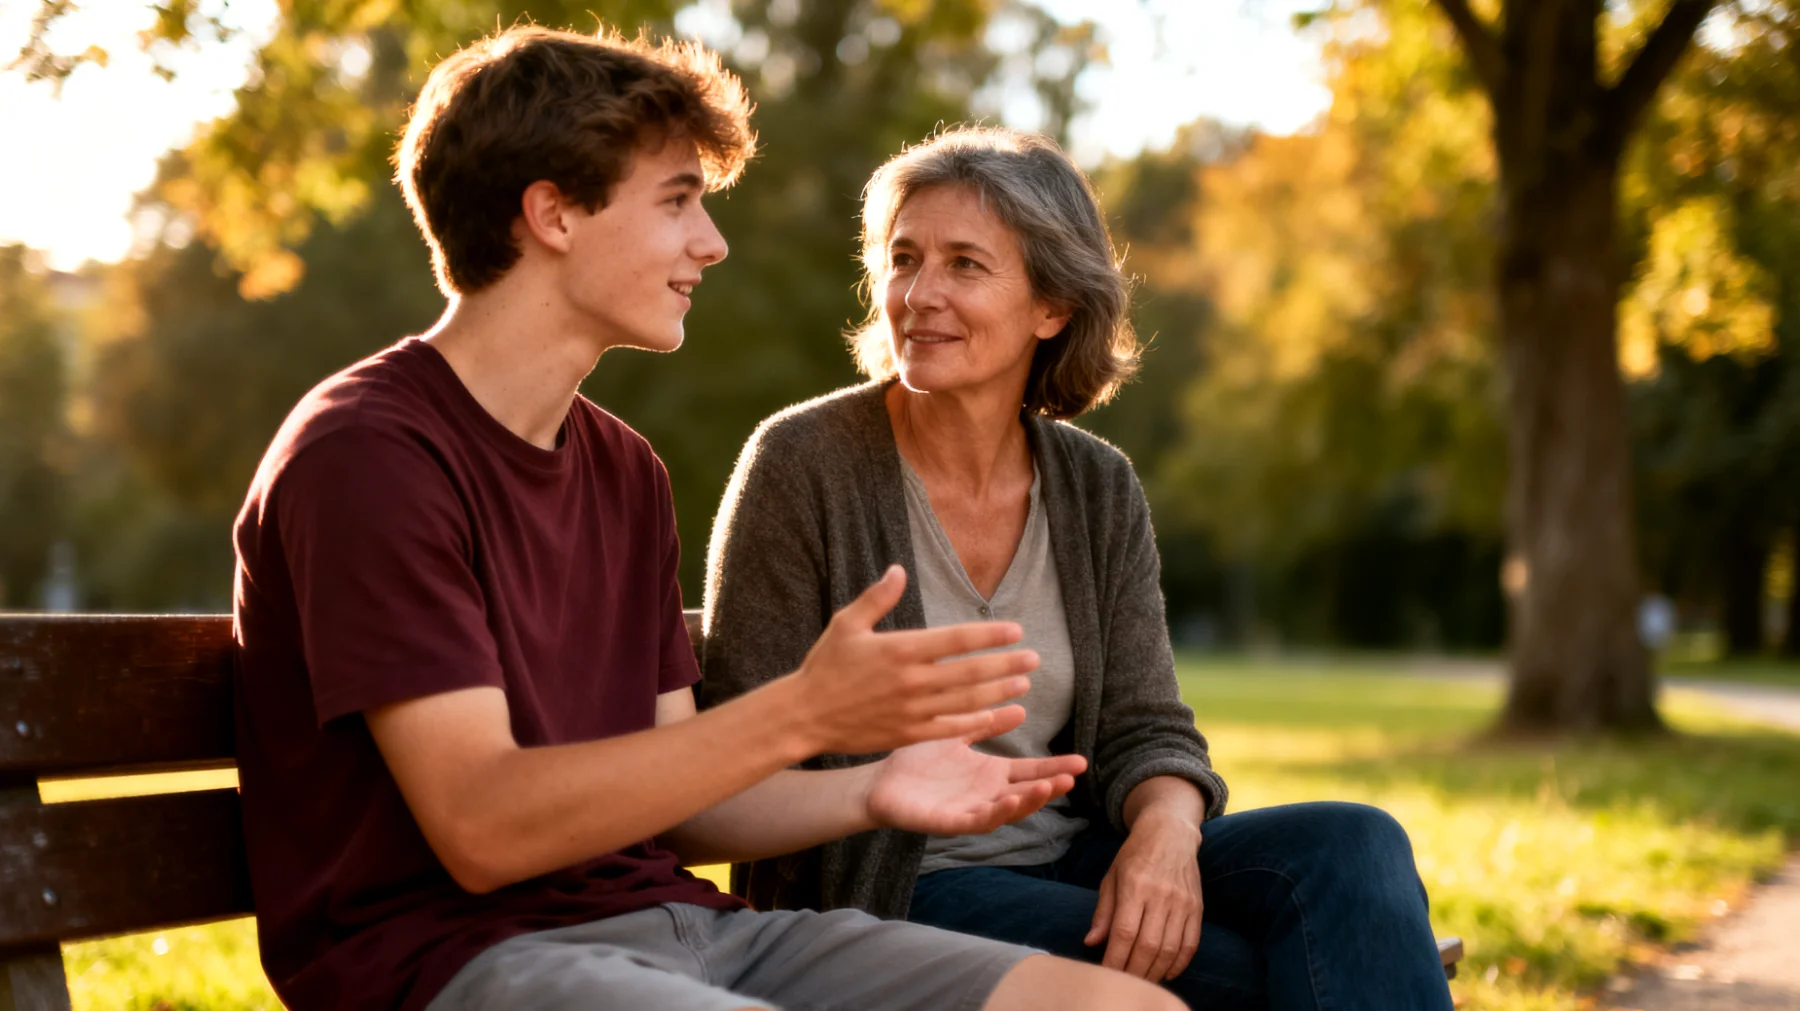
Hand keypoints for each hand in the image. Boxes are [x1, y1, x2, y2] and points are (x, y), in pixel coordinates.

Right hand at [788, 566, 1038, 754]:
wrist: (804, 715)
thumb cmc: (825, 666)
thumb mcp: (846, 624)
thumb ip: (876, 598)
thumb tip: (899, 569)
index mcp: (899, 649)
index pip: (955, 640)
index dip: (990, 636)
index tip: (1015, 630)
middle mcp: (910, 681)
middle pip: (970, 672)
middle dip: (1006, 664)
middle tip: (1034, 659)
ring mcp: (911, 710)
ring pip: (967, 702)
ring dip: (999, 692)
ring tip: (1023, 684)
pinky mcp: (907, 734)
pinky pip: (950, 729)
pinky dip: (977, 723)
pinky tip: (996, 716)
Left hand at [865, 711, 1086, 834]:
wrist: (879, 782)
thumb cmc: (917, 760)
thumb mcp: (957, 735)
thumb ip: (986, 723)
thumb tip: (1020, 706)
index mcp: (989, 774)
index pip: (1030, 771)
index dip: (1055, 767)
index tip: (1082, 761)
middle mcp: (985, 794)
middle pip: (1026, 792)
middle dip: (1051, 785)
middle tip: (1073, 776)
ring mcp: (969, 809)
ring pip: (1007, 810)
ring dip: (1029, 801)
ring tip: (1049, 787)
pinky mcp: (949, 822)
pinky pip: (976, 821)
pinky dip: (995, 814)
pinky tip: (1009, 801)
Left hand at [1084, 812, 1203, 981]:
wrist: (1170, 833)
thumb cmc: (1135, 856)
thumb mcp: (1112, 877)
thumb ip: (1103, 912)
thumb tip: (1092, 943)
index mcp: (1135, 886)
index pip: (1124, 932)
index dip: (1115, 958)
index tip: (1106, 974)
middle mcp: (1161, 895)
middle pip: (1148, 945)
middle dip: (1134, 971)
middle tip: (1124, 983)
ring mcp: (1182, 902)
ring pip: (1170, 948)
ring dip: (1155, 972)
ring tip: (1143, 982)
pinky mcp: (1197, 908)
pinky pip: (1191, 943)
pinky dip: (1179, 963)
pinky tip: (1167, 972)